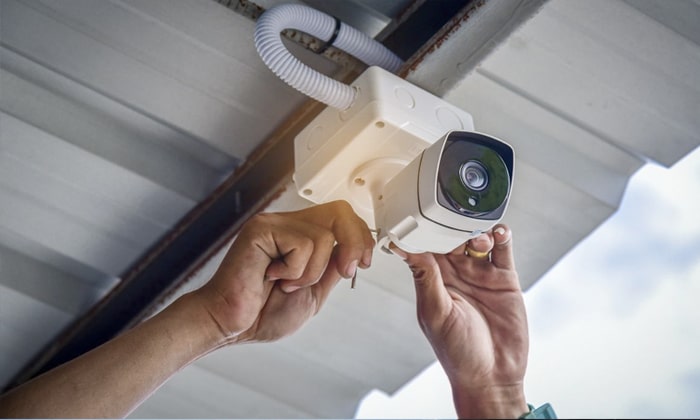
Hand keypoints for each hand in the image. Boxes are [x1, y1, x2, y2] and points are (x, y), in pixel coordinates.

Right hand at [194, 200, 374, 344]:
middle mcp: (288, 224)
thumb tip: (354, 251)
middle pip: (339, 211)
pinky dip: (294, 271)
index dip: (361, 237)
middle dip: (354, 242)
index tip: (363, 263)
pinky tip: (272, 276)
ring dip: (311, 273)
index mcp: (301, 236)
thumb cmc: (263, 312)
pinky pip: (302, 245)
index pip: (342, 217)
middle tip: (345, 271)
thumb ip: (332, 268)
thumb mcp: (314, 292)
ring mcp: (274, 224)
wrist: (232, 324)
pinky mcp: (261, 229)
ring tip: (286, 283)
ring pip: (323, 236)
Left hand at [391, 225, 528, 418]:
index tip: (419, 214)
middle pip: (451, 237)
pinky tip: (499, 232)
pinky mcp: (503, 279)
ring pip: (476, 239)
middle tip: (454, 220)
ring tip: (478, 238)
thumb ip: (426, 279)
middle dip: (452, 225)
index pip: (424, 247)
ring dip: (476, 231)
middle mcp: (455, 275)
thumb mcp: (436, 313)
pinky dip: (501, 237)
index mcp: (433, 281)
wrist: (493, 375)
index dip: (422, 230)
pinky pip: (502, 250)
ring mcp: (480, 275)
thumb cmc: (457, 352)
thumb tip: (406, 249)